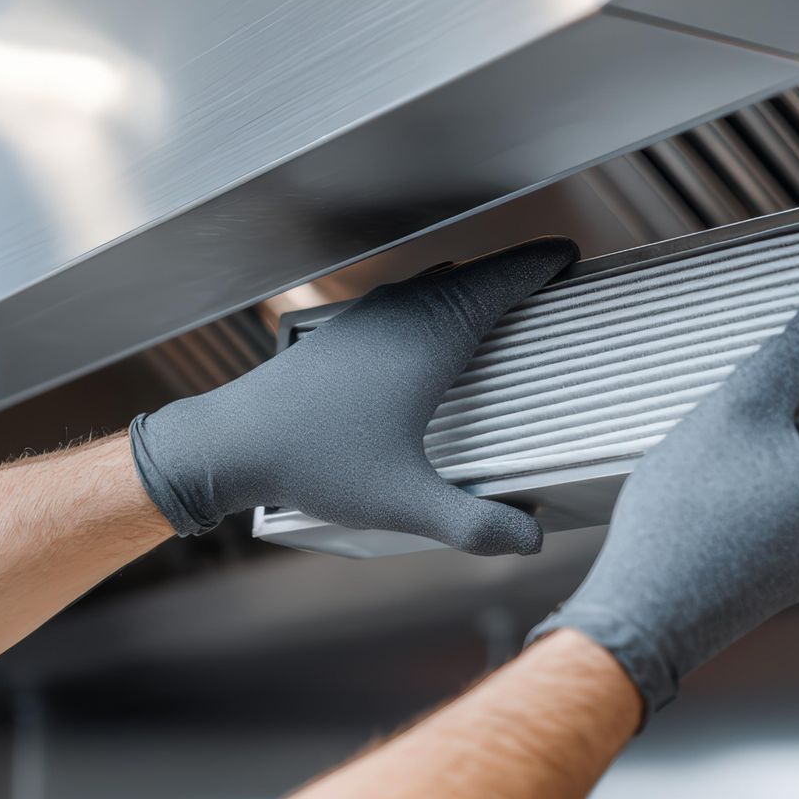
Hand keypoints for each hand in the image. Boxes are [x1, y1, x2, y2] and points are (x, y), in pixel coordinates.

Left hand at [130, 237, 577, 554]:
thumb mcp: (402, 502)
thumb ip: (473, 524)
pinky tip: (430, 324)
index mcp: (427, 339)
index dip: (537, 265)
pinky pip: (404, 298)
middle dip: (514, 274)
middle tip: (549, 279)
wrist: (231, 443)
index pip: (497, 282)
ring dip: (472, 283)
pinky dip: (434, 298)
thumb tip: (532, 541)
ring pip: (434, 284)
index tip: (568, 257)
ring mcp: (366, 319)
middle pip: (471, 276)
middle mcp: (399, 316)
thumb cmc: (313, 463)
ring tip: (501, 298)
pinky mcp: (341, 333)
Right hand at [528, 299, 798, 718]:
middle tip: (797, 410)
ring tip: (744, 448)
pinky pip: (788, 537)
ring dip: (797, 478)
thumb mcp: (739, 408)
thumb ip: (790, 356)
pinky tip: (719, 493)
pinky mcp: (771, 592)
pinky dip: (769, 511)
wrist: (646, 609)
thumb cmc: (696, 510)